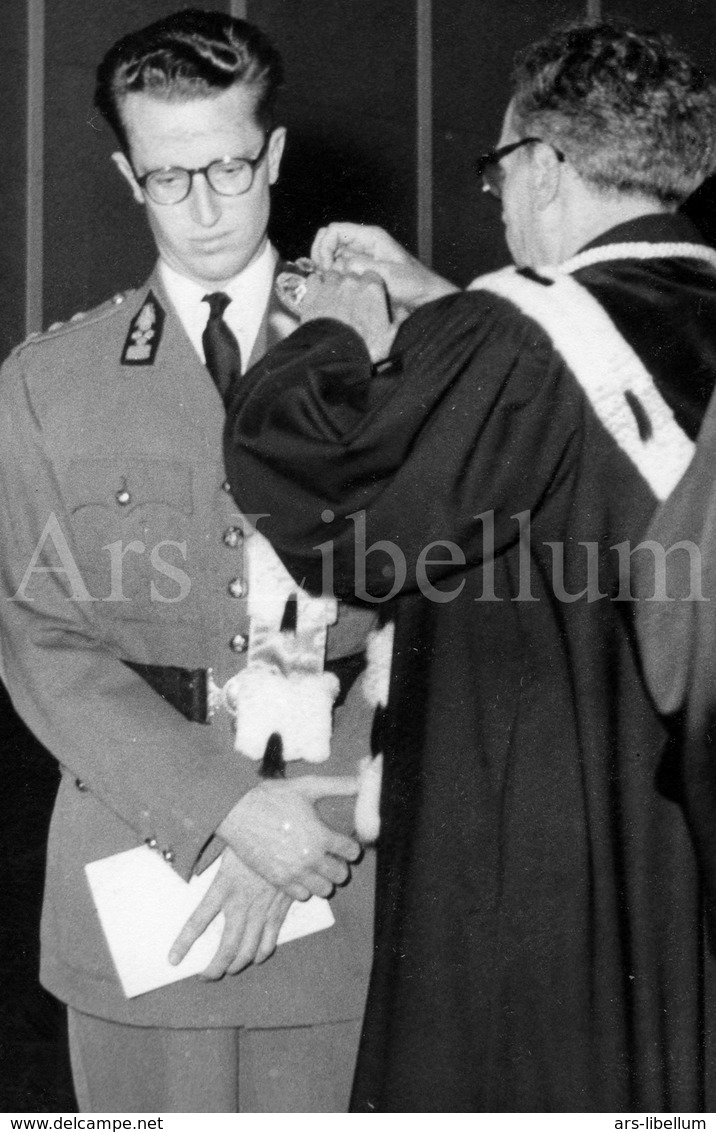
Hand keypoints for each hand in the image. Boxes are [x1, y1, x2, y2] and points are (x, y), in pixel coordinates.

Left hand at [169, 848, 291, 978]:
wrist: (287, 834)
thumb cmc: (252, 836)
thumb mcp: (226, 846)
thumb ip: (210, 860)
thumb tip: (188, 857)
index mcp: (223, 887)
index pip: (197, 922)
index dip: (183, 944)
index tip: (173, 960)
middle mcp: (241, 904)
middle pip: (226, 949)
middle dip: (214, 969)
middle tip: (205, 976)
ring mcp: (262, 909)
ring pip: (248, 951)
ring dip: (236, 965)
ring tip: (228, 970)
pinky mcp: (279, 909)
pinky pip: (270, 940)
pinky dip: (262, 953)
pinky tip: (256, 957)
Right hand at [217, 776, 360, 900]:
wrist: (237, 812)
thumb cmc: (272, 797)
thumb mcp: (307, 786)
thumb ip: (339, 785)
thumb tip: (364, 778)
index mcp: (321, 836)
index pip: (351, 852)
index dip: (351, 847)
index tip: (345, 843)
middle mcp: (310, 858)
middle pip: (340, 875)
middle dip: (340, 866)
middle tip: (332, 856)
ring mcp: (293, 872)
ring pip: (323, 890)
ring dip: (324, 879)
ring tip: (317, 867)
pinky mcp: (277, 880)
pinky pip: (301, 896)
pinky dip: (305, 888)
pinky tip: (300, 873)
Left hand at [301, 270, 397, 362]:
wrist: (334, 358)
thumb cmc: (363, 348)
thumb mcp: (388, 338)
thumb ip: (398, 322)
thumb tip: (406, 314)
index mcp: (373, 289)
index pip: (372, 276)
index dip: (369, 287)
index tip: (367, 299)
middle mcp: (352, 282)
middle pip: (351, 275)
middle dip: (350, 286)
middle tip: (349, 305)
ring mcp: (330, 285)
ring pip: (332, 274)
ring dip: (333, 284)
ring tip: (332, 301)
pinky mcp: (313, 293)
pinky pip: (313, 279)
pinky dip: (315, 286)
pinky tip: (317, 297)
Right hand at [310, 222, 457, 313]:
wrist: (425, 298)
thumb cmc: (413, 284)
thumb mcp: (388, 274)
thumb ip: (362, 267)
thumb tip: (339, 266)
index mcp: (370, 237)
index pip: (334, 230)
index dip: (324, 247)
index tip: (327, 269)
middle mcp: (362, 244)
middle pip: (328, 239)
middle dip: (320, 255)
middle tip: (324, 275)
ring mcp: (360, 257)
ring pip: (331, 254)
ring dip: (325, 267)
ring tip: (330, 284)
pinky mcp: (360, 271)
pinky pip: (339, 269)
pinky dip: (333, 277)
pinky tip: (337, 289)